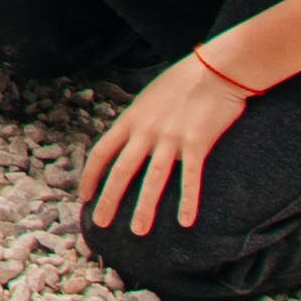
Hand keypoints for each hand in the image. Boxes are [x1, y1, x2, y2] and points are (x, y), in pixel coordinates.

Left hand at [82, 53, 251, 235]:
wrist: (217, 68)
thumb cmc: (183, 82)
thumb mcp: (148, 98)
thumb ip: (137, 121)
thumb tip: (127, 139)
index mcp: (130, 119)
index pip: (101, 152)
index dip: (90, 176)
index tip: (84, 196)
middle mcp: (145, 130)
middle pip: (121, 170)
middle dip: (108, 199)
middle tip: (99, 223)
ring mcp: (170, 137)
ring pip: (152, 179)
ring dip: (143, 208)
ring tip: (137, 232)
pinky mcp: (197, 143)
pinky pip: (190, 177)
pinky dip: (187, 200)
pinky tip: (185, 222)